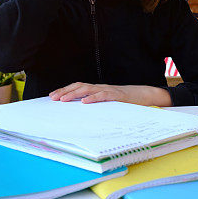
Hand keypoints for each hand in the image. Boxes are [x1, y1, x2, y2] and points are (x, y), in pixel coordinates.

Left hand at [49, 83, 172, 106]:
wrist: (144, 95)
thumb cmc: (125, 102)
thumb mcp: (107, 103)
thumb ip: (96, 104)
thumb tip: (81, 112)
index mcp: (97, 89)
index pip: (77, 87)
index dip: (65, 90)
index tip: (53, 96)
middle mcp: (100, 87)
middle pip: (79, 86)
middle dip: (65, 92)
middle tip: (53, 98)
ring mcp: (108, 90)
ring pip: (88, 89)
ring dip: (74, 94)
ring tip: (64, 99)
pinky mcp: (117, 95)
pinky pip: (103, 95)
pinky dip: (93, 98)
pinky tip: (85, 102)